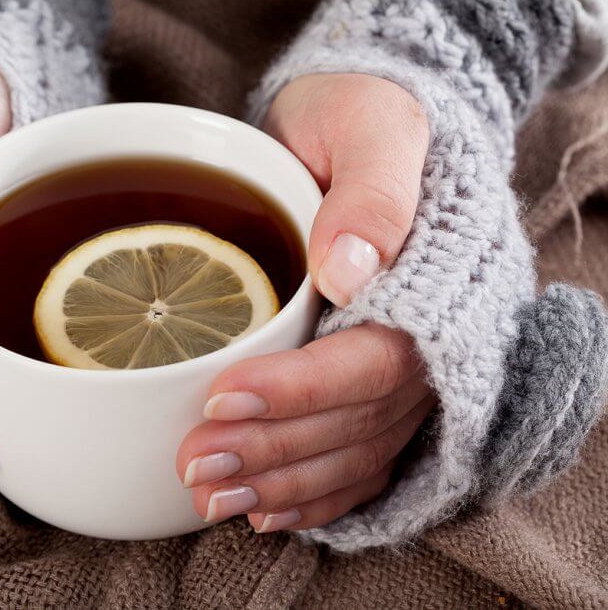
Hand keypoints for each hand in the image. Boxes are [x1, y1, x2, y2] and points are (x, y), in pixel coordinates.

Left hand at [177, 74, 432, 531]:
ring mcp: (402, 369)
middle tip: (194, 466)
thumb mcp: (365, 125)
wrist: (358, 125)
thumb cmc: (358, 114)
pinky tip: (263, 511)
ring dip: (281, 484)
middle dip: (271, 450)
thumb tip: (351, 270)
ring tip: (209, 499)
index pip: (370, 360)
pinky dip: (313, 495)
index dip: (299, 391)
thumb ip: (371, 190)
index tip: (221, 397)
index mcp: (430, 285)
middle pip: (354, 421)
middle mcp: (426, 341)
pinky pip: (358, 458)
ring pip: (352, 451)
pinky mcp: (371, 384)